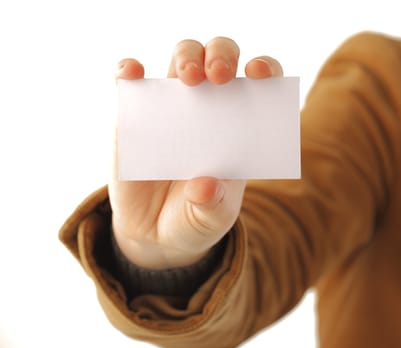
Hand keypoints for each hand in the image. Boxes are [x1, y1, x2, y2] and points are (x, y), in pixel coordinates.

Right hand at [110, 37, 282, 268]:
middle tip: (218, 76)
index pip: (260, 83)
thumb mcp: (211, 219)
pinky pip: (131, 83)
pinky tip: (132, 73)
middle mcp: (209, 107)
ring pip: (182, 57)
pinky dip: (129, 71)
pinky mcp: (135, 115)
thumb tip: (204, 186)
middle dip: (222, 55)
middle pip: (220, 58)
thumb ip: (213, 205)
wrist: (155, 234)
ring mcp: (172, 107)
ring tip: (188, 79)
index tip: (259, 73)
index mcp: (239, 127)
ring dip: (187, 55)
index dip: (265, 69)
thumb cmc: (195, 219)